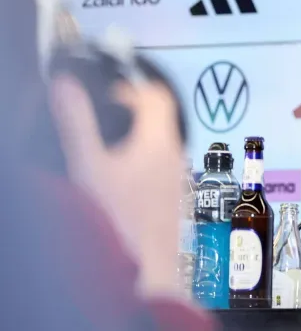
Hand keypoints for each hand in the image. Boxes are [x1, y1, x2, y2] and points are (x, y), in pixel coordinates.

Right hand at [49, 74, 184, 296]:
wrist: (144, 270)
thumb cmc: (119, 220)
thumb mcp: (88, 165)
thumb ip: (77, 122)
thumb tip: (67, 86)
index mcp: (159, 142)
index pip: (157, 97)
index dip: (133, 88)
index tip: (111, 95)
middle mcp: (176, 157)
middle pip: (162, 119)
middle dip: (135, 112)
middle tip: (107, 116)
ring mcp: (178, 180)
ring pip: (164, 144)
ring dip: (140, 138)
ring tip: (111, 148)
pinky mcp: (175, 199)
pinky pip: (164, 168)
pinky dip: (146, 162)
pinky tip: (124, 181)